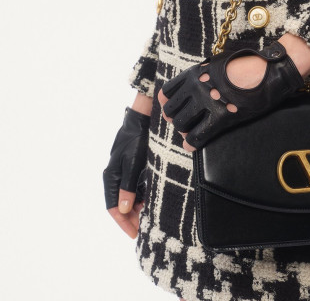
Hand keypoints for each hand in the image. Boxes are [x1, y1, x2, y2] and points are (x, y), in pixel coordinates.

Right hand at [103, 106, 149, 238]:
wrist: (141, 120)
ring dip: (138, 208)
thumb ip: (128, 187)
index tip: (134, 234)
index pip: (114, 207)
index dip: (123, 222)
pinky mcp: (133, 168)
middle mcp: (115, 177)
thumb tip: (124, 209)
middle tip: (144, 229)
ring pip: (129, 197)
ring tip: (150, 218)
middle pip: (122, 204)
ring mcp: (124, 173)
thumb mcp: (133, 165)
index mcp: (111, 177)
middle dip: (132, 218)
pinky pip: (136, 188)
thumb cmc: (136, 141)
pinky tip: (152, 201)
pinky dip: (142, 197)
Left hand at [158, 40, 304, 150]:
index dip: (168, 102)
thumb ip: (205, 73)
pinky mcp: (221, 117)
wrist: (267, 71)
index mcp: (195, 73)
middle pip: (172, 109)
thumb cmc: (247, 65)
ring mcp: (207, 103)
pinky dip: (192, 142)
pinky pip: (198, 134)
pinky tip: (192, 145)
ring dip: (183, 129)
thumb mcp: (219, 63)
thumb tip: (200, 79)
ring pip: (182, 123)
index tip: (170, 107)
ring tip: (188, 133)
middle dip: (175, 117)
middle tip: (182, 122)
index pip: (168, 91)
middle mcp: (196, 88)